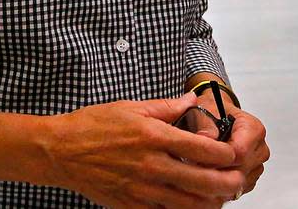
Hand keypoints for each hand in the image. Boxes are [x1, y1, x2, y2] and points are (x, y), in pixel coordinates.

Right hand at [44, 92, 243, 208]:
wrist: (61, 151)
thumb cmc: (92, 126)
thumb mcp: (131, 107)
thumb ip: (166, 106)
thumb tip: (191, 100)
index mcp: (154, 137)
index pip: (204, 150)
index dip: (226, 155)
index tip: (233, 154)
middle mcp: (152, 165)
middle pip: (205, 182)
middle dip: (228, 183)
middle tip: (236, 180)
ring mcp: (143, 189)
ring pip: (190, 204)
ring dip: (211, 202)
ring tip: (219, 196)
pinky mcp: (133, 206)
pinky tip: (189, 204)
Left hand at [195, 90, 269, 199]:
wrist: (214, 115)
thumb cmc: (212, 111)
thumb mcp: (204, 108)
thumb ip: (205, 122)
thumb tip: (206, 136)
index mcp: (253, 128)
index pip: (240, 153)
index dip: (218, 157)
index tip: (200, 156)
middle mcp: (259, 147)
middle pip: (240, 169)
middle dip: (217, 168)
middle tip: (196, 163)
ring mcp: (257, 164)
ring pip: (240, 181)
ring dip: (220, 177)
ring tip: (202, 165)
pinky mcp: (251, 176)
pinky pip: (238, 188)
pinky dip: (223, 184)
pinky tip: (210, 173)